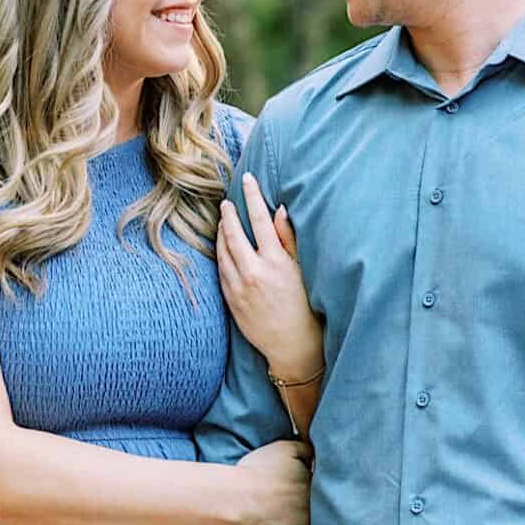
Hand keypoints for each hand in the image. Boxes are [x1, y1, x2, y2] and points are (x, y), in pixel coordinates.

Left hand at [218, 174, 319, 381]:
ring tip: (224, 221)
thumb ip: (289, 239)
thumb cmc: (304, 305)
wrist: (292, 345)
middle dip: (229, 213)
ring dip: (221, 232)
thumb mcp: (303, 270)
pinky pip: (220, 269)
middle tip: (226, 201)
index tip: (247, 180)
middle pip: (234, 233)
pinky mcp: (230, 298)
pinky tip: (222, 246)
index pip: (260, 220)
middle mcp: (255, 272)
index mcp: (276, 262)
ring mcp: (239, 286)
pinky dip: (220, 253)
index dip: (252, 196)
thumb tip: (279, 210)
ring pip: (223, 250)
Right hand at [229, 438, 312, 524]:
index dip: (307, 485)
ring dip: (302, 522)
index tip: (293, 485)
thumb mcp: (283, 448)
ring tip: (282, 517)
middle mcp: (313, 507)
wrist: (238, 499)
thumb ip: (305, 448)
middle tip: (287, 500)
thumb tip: (315, 455)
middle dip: (306, 503)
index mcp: (311, 484)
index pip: (319, 484)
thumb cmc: (255, 472)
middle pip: (316, 505)